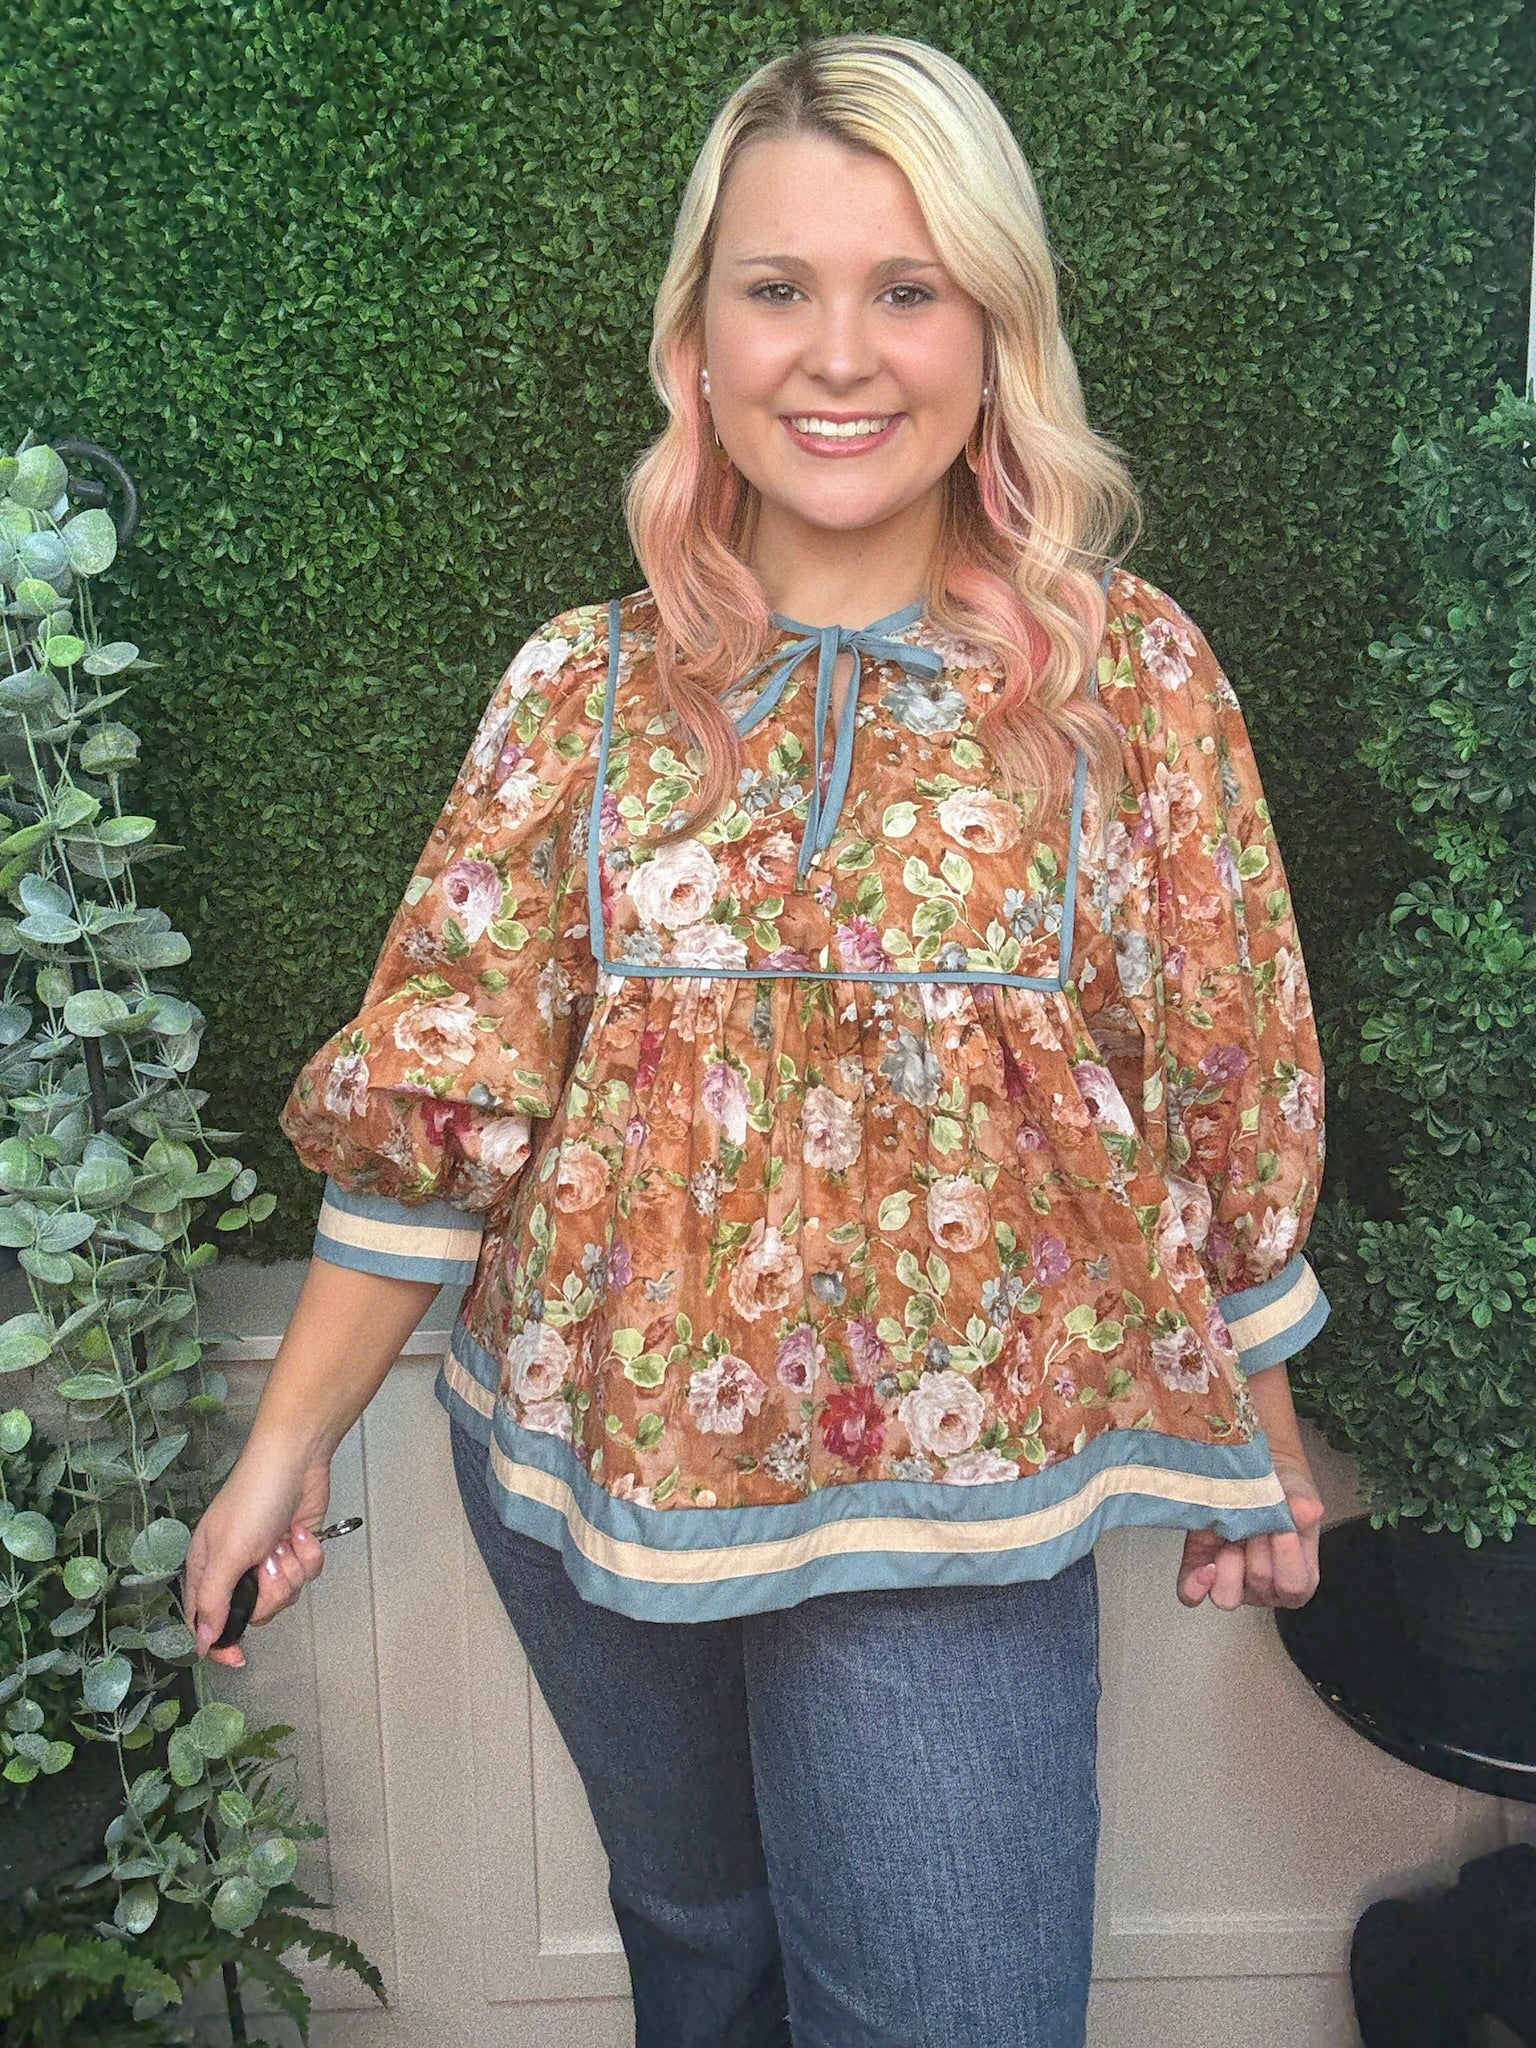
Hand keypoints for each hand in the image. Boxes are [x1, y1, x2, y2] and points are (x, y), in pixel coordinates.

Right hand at [183, 1450, 332, 1667]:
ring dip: (290, 1570)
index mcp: (208, 1568)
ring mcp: (269, 1560)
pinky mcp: (297, 1551)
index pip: (206, 1620)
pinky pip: (307, 1575)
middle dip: (269, 1591)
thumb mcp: (227, 1553)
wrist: (297, 1462)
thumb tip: (202, 1642)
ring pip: (284, 1596)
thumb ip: (214, 1600)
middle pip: (254, 1612)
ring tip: (284, 1542)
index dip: (221, 1641)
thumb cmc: (254, 1500)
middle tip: (268, 1563)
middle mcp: (237, 1568)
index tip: (237, 1658)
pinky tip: (301, 1533)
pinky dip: (308, 1556)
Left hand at [1175, 1448, 1324, 1610]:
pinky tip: (1204, 1569)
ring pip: (1227, 1596)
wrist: (1250, 1471)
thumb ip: (1303, 1503)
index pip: (1294, 1586)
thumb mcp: (1297, 1491)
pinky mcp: (1199, 1569)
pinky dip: (1195, 1586)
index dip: (1288, 1559)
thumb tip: (1307, 1511)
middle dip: (1257, 1547)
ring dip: (1228, 1565)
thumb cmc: (1279, 1490)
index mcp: (1297, 1575)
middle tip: (1257, 1519)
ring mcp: (1232, 1581)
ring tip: (1232, 1535)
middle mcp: (1264, 1586)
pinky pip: (1192, 1594)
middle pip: (1260, 1584)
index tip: (1282, 1529)